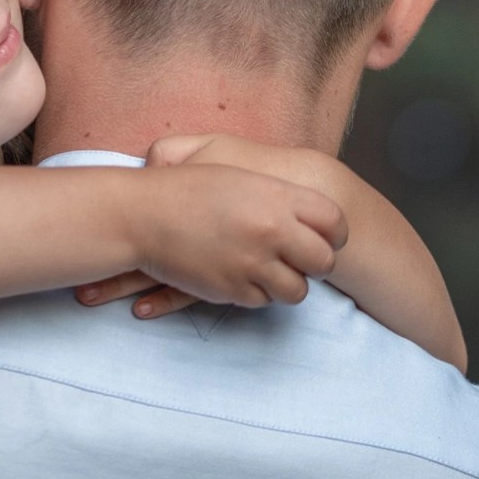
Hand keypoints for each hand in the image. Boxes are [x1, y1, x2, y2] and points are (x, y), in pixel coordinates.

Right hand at [77, 161, 346, 318]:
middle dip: (315, 264)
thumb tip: (314, 220)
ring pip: (296, 291)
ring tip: (269, 270)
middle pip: (323, 262)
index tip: (326, 239)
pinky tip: (239, 274)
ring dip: (287, 283)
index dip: (335, 234)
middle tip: (300, 260)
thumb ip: (281, 197)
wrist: (143, 215)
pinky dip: (255, 292)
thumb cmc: (189, 189)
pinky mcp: (232, 290)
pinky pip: (262, 301)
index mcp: (277, 197)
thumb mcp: (241, 177)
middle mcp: (271, 231)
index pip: (334, 222)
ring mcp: (252, 264)